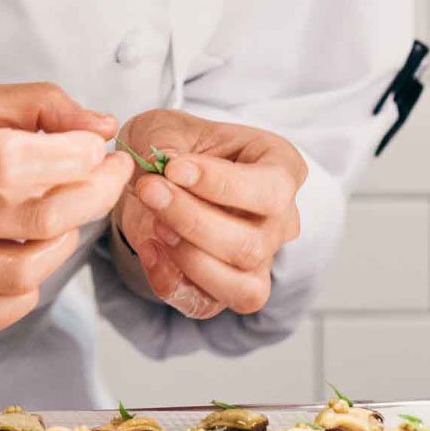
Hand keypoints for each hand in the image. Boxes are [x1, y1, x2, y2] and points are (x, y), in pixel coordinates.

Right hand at [0, 81, 131, 332]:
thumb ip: (31, 104)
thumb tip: (98, 124)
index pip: (21, 161)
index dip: (76, 154)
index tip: (94, 143)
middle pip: (36, 217)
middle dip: (94, 194)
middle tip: (111, 173)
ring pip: (22, 271)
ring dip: (67, 240)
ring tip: (71, 211)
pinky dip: (29, 290)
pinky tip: (34, 255)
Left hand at [112, 110, 306, 319]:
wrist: (156, 179)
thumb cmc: (176, 146)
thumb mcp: (166, 126)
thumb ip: (166, 142)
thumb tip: (166, 167)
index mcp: (281, 169)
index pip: (271, 189)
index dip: (221, 184)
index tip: (172, 169)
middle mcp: (280, 221)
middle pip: (252, 242)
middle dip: (192, 219)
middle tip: (148, 189)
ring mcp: (259, 261)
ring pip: (240, 284)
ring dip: (188, 257)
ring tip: (153, 222)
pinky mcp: (227, 291)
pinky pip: (206, 304)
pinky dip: (171, 283)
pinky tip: (148, 248)